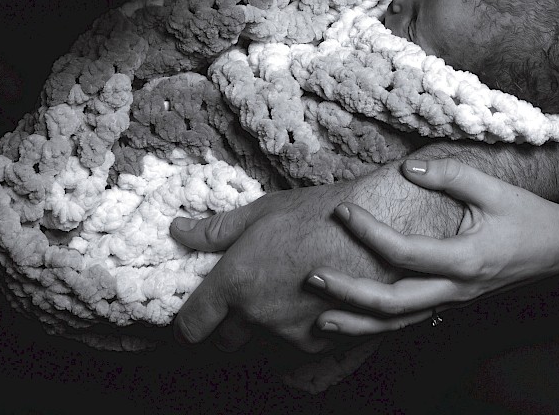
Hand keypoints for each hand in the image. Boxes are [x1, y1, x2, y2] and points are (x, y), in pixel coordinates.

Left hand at [169, 182, 371, 353]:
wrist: (380, 226)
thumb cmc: (322, 213)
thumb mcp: (264, 210)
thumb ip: (216, 229)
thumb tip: (179, 230)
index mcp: (237, 282)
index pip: (191, 326)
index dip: (190, 319)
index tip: (200, 309)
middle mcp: (259, 315)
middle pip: (224, 342)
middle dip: (228, 323)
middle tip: (247, 292)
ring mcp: (291, 334)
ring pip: (261, 344)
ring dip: (265, 326)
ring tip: (287, 288)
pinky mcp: (322, 343)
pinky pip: (294, 347)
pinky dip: (296, 329)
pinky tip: (311, 299)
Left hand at [306, 158, 558, 336]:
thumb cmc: (526, 215)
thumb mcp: (493, 187)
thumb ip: (450, 174)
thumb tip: (408, 167)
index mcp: (464, 259)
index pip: (403, 252)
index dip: (369, 232)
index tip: (343, 212)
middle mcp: (455, 289)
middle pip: (393, 302)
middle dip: (349, 293)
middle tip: (313, 277)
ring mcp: (454, 302)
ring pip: (400, 324)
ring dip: (359, 323)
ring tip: (321, 320)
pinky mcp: (453, 303)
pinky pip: (412, 321)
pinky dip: (379, 325)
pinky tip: (355, 321)